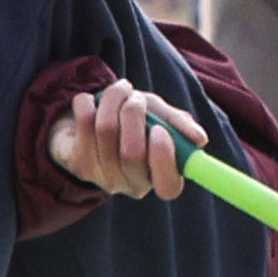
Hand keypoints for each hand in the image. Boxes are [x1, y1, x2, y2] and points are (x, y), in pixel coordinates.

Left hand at [51, 79, 199, 202]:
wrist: (86, 123)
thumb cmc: (134, 122)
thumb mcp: (161, 118)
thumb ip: (180, 125)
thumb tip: (199, 140)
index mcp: (159, 178)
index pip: (168, 186)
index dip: (164, 158)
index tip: (159, 129)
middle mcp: (132, 184)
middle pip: (132, 153)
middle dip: (135, 114)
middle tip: (136, 97)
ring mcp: (102, 177)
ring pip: (107, 131)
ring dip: (114, 100)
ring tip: (119, 90)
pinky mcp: (78, 163)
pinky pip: (83, 123)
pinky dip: (87, 103)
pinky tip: (90, 101)